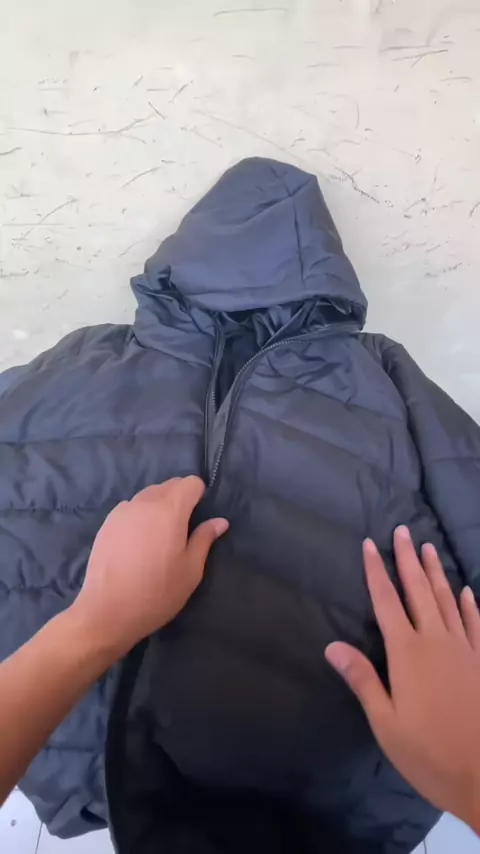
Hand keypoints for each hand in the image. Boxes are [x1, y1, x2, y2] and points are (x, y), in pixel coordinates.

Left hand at [70, 476, 227, 658]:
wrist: (107, 611)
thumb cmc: (157, 593)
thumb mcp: (190, 571)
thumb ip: (204, 539)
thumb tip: (219, 521)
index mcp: (169, 511)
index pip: (191, 482)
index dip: (199, 495)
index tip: (199, 516)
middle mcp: (144, 503)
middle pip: (169, 485)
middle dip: (180, 497)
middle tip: (183, 528)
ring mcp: (122, 511)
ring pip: (148, 494)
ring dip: (159, 505)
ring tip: (159, 535)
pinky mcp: (107, 523)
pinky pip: (130, 508)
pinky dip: (140, 515)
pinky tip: (138, 542)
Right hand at [325, 526, 479, 832]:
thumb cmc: (427, 753)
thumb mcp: (385, 723)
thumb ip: (362, 680)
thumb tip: (331, 645)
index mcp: (408, 653)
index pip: (387, 602)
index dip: (376, 571)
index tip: (369, 544)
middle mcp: (436, 641)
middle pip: (419, 591)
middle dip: (408, 559)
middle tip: (403, 530)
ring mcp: (465, 649)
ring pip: (448, 600)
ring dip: (437, 573)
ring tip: (429, 548)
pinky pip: (475, 624)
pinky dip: (469, 605)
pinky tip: (466, 591)